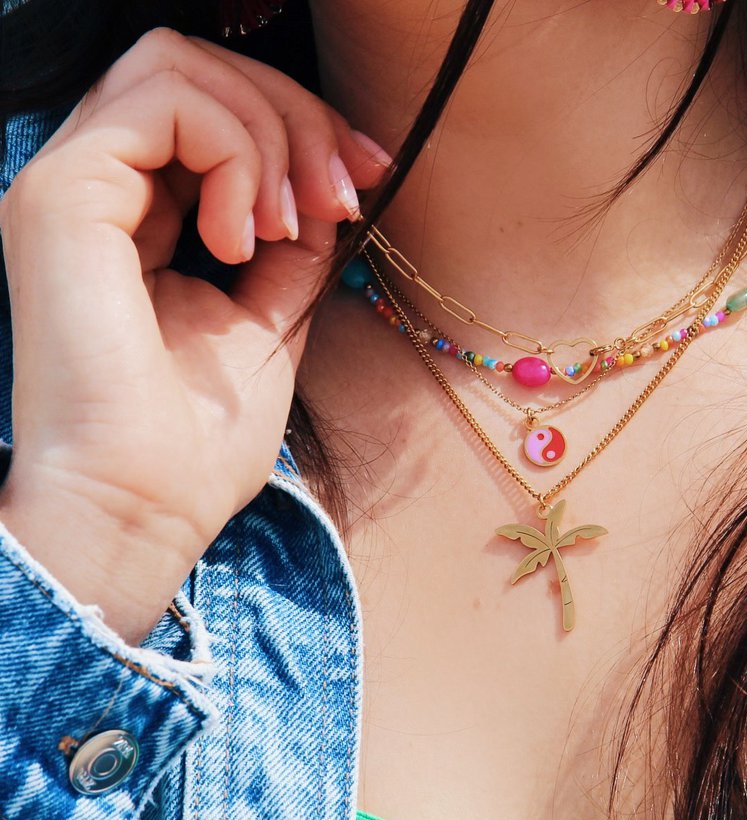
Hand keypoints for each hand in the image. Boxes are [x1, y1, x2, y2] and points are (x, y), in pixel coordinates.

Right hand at [0, 28, 388, 642]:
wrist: (145, 508)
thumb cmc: (198, 441)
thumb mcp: (269, 325)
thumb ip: (292, 252)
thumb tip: (327, 190)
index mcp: (137, 220)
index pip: (210, 114)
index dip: (300, 125)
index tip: (366, 177)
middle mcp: (97, 190)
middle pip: (196, 69)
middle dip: (296, 117)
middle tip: (342, 195)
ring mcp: (72, 185)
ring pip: (177, 66)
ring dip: (269, 131)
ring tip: (291, 228)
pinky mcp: (61, 194)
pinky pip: (165, 101)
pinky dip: (236, 153)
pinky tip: (251, 238)